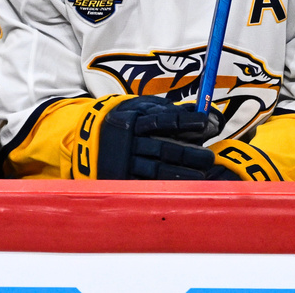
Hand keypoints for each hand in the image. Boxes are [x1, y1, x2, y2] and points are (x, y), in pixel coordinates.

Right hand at [75, 95, 217, 179]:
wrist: (85, 134)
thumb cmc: (125, 118)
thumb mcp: (140, 107)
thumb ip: (166, 110)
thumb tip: (200, 110)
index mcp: (134, 119)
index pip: (164, 120)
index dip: (185, 121)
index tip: (205, 122)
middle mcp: (129, 140)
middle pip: (164, 148)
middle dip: (189, 154)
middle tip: (209, 157)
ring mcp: (124, 160)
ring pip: (156, 169)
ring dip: (180, 174)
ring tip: (200, 176)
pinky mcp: (121, 177)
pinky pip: (144, 183)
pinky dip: (164, 186)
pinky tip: (180, 187)